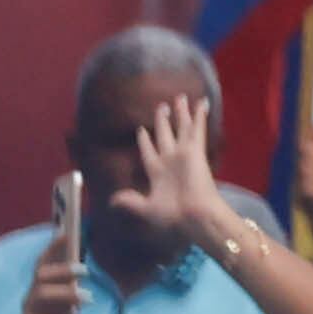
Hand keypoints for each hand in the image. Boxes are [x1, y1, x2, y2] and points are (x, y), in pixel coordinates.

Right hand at [15, 237, 82, 313]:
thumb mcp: (67, 307)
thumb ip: (71, 288)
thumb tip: (82, 266)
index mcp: (41, 291)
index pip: (43, 265)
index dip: (53, 248)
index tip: (66, 233)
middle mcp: (31, 301)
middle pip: (40, 277)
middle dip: (62, 270)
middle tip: (86, 271)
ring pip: (39, 296)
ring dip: (66, 294)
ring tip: (88, 299)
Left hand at [127, 95, 230, 260]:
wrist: (193, 216)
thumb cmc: (171, 215)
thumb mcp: (145, 209)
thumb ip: (131, 201)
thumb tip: (111, 200)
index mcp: (157, 172)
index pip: (149, 151)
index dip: (145, 141)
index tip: (141, 130)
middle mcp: (170, 160)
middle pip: (166, 135)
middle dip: (163, 121)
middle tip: (162, 105)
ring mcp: (184, 154)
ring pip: (181, 128)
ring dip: (181, 113)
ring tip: (181, 97)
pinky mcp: (196, 151)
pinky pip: (196, 129)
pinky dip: (199, 116)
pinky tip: (201, 103)